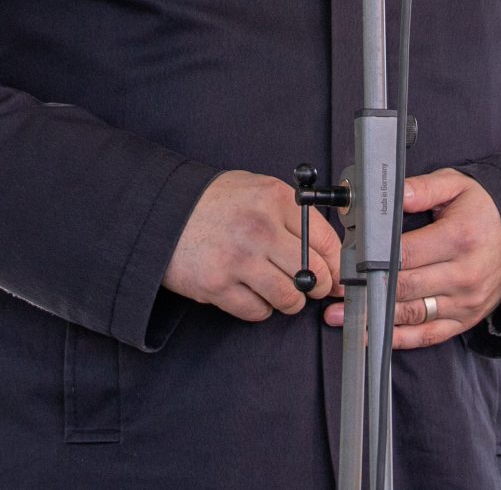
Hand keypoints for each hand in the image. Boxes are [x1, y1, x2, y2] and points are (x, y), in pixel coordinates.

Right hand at [162, 170, 344, 322]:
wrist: (164, 211)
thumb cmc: (215, 202)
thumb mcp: (259, 190)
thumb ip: (293, 214)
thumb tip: (328, 250)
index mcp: (276, 200)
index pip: (326, 241)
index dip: (336, 265)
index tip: (336, 275)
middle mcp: (261, 229)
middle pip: (313, 274)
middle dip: (317, 286)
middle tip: (311, 287)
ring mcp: (239, 259)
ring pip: (289, 298)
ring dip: (289, 301)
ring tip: (281, 291)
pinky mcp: (217, 285)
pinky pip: (257, 312)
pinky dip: (260, 309)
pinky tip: (252, 292)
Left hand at [323, 168, 500, 347]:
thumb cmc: (486, 210)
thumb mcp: (458, 186)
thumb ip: (422, 188)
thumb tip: (393, 195)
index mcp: (459, 238)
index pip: (406, 254)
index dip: (373, 260)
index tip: (346, 262)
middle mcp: (463, 274)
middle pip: (404, 287)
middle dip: (367, 290)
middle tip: (335, 290)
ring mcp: (464, 302)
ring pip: (412, 315)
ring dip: (374, 319)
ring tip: (341, 316)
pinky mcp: (465, 320)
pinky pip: (428, 335)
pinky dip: (399, 339)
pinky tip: (372, 337)